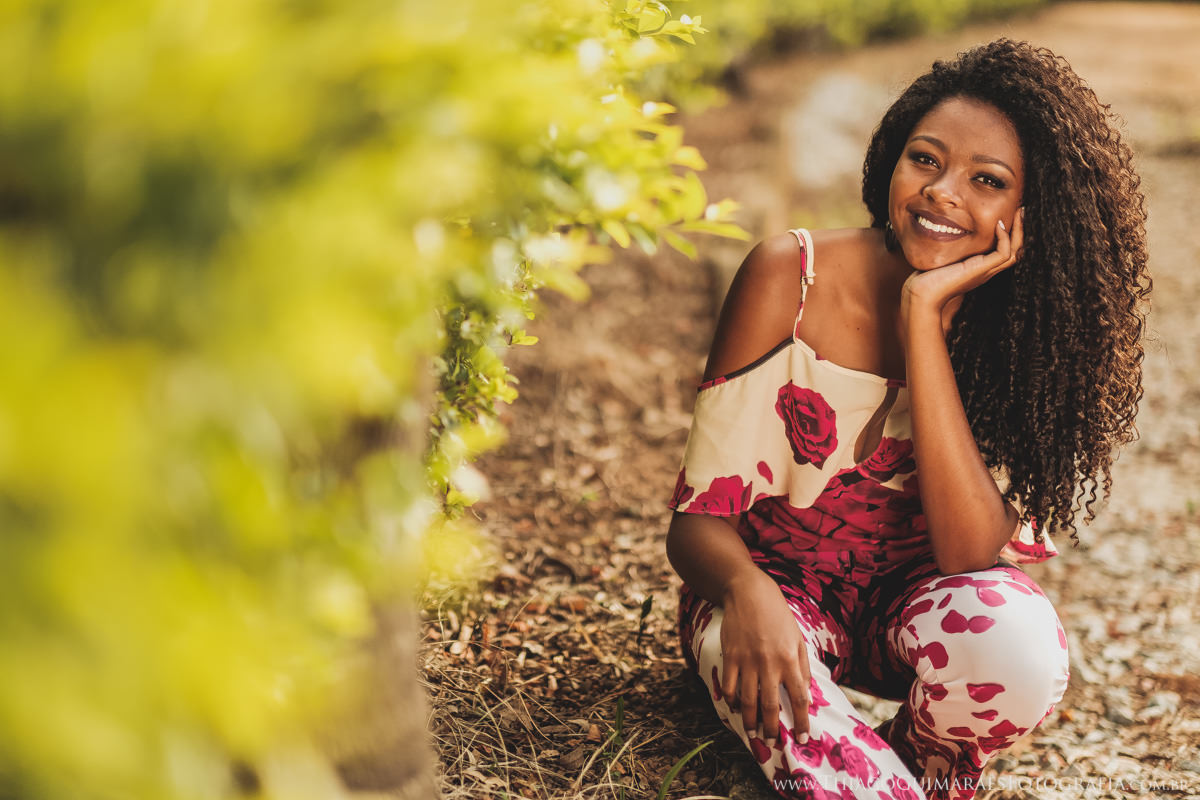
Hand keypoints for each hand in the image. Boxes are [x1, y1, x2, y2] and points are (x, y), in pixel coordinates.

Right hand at [719, 570, 812, 744]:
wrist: (749, 593)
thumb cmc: (777, 615)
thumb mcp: (798, 637)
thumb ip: (803, 666)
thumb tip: (807, 692)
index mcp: (790, 659)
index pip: (800, 698)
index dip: (802, 722)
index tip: (803, 738)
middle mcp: (769, 663)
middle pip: (770, 705)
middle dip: (772, 728)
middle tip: (772, 742)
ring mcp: (748, 660)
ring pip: (747, 700)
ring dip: (750, 721)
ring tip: (753, 734)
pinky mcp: (730, 656)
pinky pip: (730, 686)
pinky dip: (732, 701)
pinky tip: (735, 707)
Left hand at [901, 208, 1024, 337]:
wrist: (921, 294)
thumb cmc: (926, 278)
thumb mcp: (942, 257)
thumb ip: (948, 246)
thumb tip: (942, 228)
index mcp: (979, 268)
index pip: (1004, 250)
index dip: (1010, 233)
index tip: (1009, 213)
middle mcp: (986, 270)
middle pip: (1015, 250)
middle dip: (1020, 229)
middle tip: (1021, 209)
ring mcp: (985, 272)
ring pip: (1015, 252)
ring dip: (1018, 231)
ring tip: (1018, 212)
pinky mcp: (980, 270)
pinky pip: (1003, 253)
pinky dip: (1005, 238)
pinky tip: (999, 225)